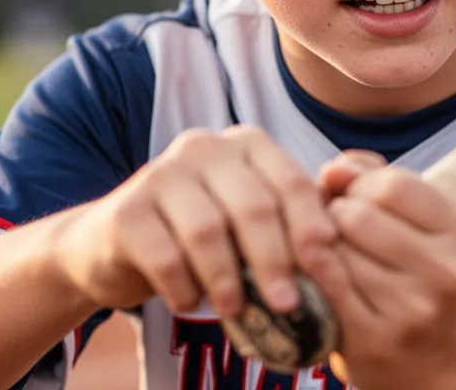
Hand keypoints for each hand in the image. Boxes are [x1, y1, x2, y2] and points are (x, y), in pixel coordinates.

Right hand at [49, 126, 337, 318]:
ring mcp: (161, 173)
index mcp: (247, 145)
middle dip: (275, 260)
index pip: (290, 181)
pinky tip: (190, 302)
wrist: (118, 243)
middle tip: (288, 304)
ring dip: (229, 278)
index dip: (310, 226)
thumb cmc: (205, 233)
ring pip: (208, 230)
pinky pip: (164, 255)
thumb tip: (337, 248)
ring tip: (237, 310)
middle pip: (253, 205)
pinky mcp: (126, 209)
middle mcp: (205, 147)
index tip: (322, 268)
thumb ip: (293, 221)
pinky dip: (183, 287)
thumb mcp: (251, 218)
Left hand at [316, 153, 455, 388]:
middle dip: (336, 212)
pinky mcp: (376, 340)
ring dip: (322, 243)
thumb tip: (334, 170)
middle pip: (360, 216)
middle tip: (338, 224)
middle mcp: (447, 273)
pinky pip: (325, 287)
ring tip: (334, 250)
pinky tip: (320, 271)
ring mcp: (413, 312)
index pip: (393, 185)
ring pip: (337, 250)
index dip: (360, 183)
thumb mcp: (411, 213)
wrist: (428, 351)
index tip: (355, 195)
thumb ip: (370, 173)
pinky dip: (313, 272)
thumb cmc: (409, 263)